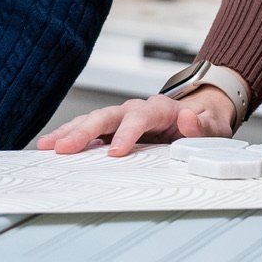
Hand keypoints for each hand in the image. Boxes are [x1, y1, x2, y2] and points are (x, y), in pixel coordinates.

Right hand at [36, 88, 235, 155]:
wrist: (201, 115)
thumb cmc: (204, 123)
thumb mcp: (213, 126)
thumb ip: (201, 125)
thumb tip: (188, 118)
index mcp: (160, 109)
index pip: (140, 117)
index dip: (127, 133)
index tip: (115, 151)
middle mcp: (137, 109)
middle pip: (107, 115)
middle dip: (84, 131)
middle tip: (65, 148)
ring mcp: (123, 117)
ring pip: (93, 120)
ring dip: (70, 132)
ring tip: (47, 145)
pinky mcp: (114, 128)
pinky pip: (89, 130)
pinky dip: (70, 136)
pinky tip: (52, 145)